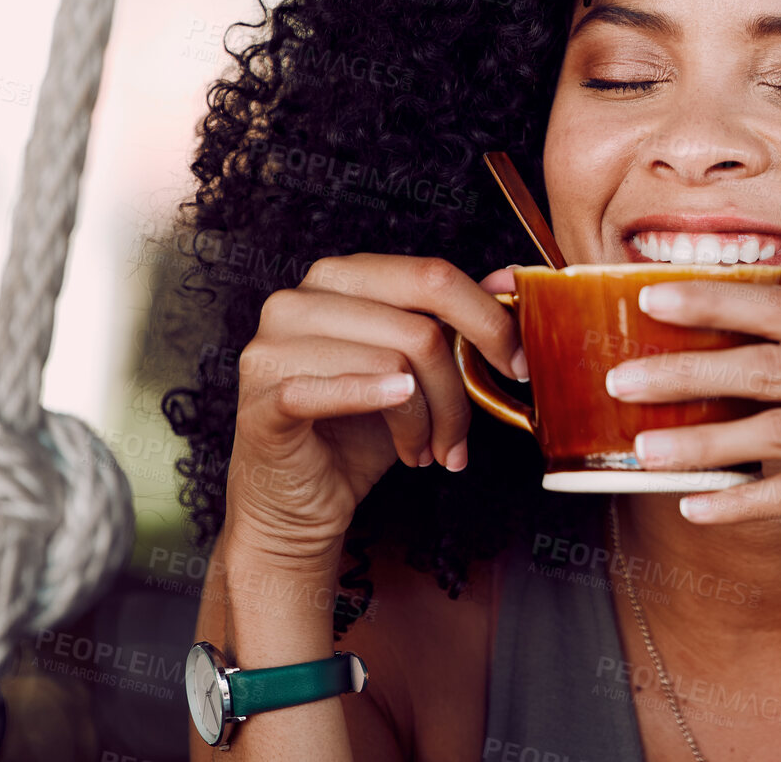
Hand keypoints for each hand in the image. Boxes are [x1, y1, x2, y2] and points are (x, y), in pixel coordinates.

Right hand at [225, 254, 522, 565]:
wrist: (296, 504)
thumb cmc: (355, 432)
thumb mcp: (415, 368)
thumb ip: (454, 319)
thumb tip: (509, 278)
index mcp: (338, 278)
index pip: (431, 276)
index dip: (487, 321)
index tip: (516, 363)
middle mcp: (299, 300)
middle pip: (419, 326)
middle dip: (458, 386)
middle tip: (465, 431)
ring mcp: (272, 346)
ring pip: (394, 363)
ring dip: (427, 421)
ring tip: (427, 451)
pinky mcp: (263, 398)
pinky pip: (338, 391)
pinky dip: (384, 410)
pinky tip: (407, 441)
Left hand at [604, 280, 780, 609]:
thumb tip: (700, 360)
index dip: (715, 301)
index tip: (648, 296)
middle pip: (771, 366)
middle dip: (688, 372)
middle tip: (622, 381)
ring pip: (779, 432)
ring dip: (703, 443)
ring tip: (644, 453)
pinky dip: (742, 502)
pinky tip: (695, 508)